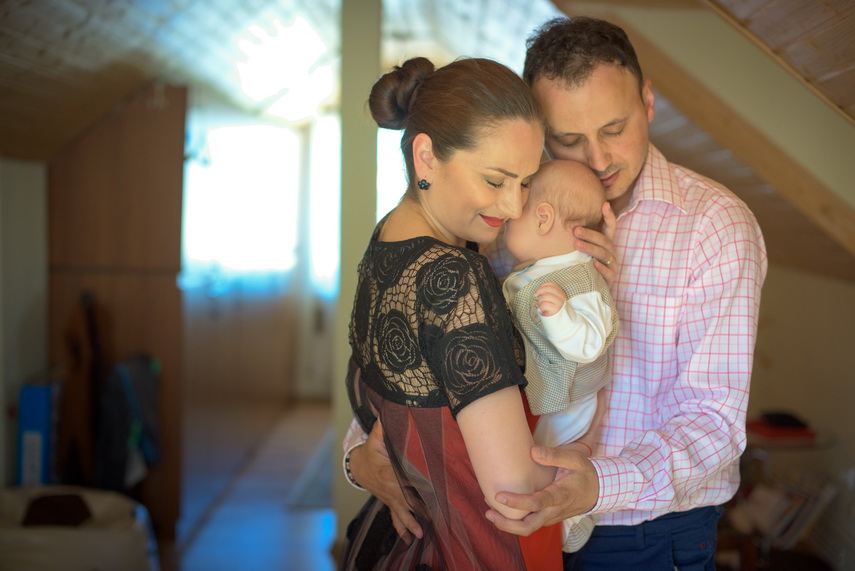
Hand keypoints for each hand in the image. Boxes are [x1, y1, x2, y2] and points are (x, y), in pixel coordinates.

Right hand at [348, 420, 423, 543]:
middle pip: (407, 499)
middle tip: (433, 516)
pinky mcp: (391, 503)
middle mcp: (391, 488)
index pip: (406, 477)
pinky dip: (403, 529)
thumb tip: (389, 410)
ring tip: (420, 534)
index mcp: (389, 472)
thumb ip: (385, 425)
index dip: (418, 482)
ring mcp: (390, 498)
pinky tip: (410, 540)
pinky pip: (396, 518)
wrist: (358, 466)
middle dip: (419, 508)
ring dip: (410, 523)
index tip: (432, 488)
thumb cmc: (371, 450)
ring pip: (401, 512)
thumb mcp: (377, 437)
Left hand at [485, 446, 598, 535]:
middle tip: (488, 512)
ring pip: (528, 529)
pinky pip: (530, 524)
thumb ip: (555, 455)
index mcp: (560, 496)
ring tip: (490, 511)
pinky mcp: (547, 518)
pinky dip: (515, 520)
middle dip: (507, 524)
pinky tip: (502, 509)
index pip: (536, 503)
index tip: (499, 496)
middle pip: (528, 527)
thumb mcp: (575, 459)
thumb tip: (533, 452)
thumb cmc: (585, 473)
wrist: (598, 491)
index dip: (517, 502)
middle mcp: (553, 511)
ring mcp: (550, 517)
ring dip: (508, 524)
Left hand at [535, 282, 566, 316]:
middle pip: (548, 289)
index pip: (551, 284)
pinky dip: (541, 307)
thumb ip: (548, 292)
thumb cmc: (553, 309)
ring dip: (540, 301)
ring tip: (542, 304)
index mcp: (561, 293)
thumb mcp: (553, 299)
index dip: (543, 285)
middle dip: (539, 291)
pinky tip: (543, 310)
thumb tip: (538, 290)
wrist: (558, 321)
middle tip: (536, 295)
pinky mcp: (555, 310)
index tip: (539, 289)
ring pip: (544, 297)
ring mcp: (559, 303)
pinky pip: (544, 305)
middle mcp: (561, 297)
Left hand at [574, 202, 617, 287]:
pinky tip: (592, 264)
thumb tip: (564, 224)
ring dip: (590, 249)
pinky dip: (601, 268)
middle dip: (590, 234)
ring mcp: (612, 266)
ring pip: (603, 255)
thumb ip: (579, 239)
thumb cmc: (585, 266)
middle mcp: (611, 253)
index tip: (604, 204)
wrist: (591, 289)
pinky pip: (608, 272)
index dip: (609, 216)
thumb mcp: (583, 252)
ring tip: (577, 245)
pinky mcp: (611, 278)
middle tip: (575, 230)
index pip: (611, 228)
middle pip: (604, 241)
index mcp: (606, 244)